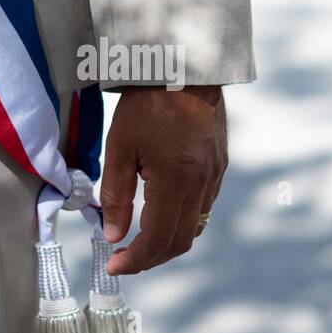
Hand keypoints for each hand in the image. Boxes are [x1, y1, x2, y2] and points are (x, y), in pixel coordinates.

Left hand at [99, 86, 226, 276]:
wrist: (183, 66)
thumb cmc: (145, 103)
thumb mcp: (120, 146)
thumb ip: (116, 195)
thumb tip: (112, 235)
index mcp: (176, 180)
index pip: (157, 238)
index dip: (135, 259)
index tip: (113, 266)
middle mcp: (202, 184)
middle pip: (180, 241)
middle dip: (151, 257)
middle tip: (123, 259)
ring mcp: (215, 176)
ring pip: (194, 226)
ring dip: (167, 240)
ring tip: (138, 239)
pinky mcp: (219, 166)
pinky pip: (202, 206)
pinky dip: (181, 219)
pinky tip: (160, 211)